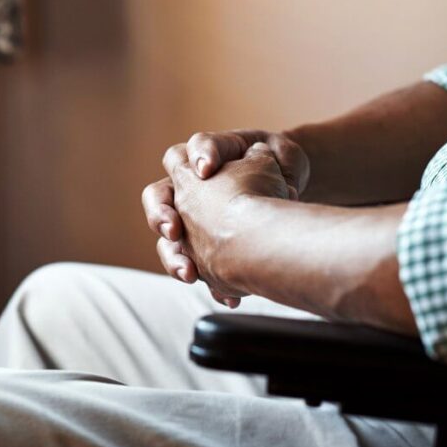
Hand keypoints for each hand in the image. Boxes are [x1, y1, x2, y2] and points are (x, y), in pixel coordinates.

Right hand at [144, 141, 294, 305]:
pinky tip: (230, 296)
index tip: (207, 170)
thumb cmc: (281, 167)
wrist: (288, 194)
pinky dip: (212, 286)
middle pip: (158, 196)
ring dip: (173, 258)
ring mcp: (193, 222)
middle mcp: (190, 188)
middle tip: (173, 228)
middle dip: (160, 213)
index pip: (192, 150)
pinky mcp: (205, 251)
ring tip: (189, 273)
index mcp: (207, 156)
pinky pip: (197, 269)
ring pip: (168, 241)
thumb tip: (263, 161)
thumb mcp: (280, 154)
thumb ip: (269, 155)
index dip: (198, 157)